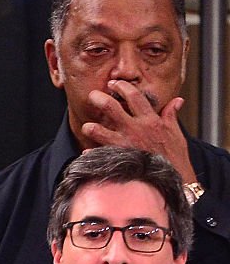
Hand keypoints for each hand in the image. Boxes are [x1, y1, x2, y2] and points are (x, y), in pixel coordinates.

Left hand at [80, 79, 196, 183]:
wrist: (175, 180)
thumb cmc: (175, 158)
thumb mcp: (175, 133)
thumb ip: (171, 116)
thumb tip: (177, 101)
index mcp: (151, 121)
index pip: (134, 96)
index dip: (122, 87)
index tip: (113, 83)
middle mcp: (136, 129)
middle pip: (111, 107)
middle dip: (98, 98)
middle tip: (92, 95)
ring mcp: (125, 144)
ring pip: (98, 130)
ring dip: (90, 127)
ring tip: (87, 126)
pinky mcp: (118, 159)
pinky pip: (98, 154)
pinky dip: (91, 153)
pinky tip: (86, 152)